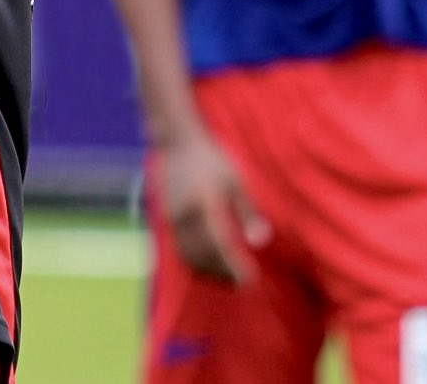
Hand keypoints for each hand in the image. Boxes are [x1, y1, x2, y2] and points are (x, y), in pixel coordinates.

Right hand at [157, 131, 270, 284]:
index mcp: (204, 202)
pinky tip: (211, 266)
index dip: (233, 266)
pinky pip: (180, 249)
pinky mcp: (167, 220)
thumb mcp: (236, 180)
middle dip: (222, 274)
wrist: (177, 142)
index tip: (250, 279)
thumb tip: (259, 241)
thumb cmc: (212, 159)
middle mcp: (184, 214)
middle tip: (242, 284)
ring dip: (208, 272)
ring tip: (228, 279)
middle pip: (202, 256)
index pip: (219, 244)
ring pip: (188, 256)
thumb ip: (247, 211)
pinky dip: (195, 263)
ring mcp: (172, 218)